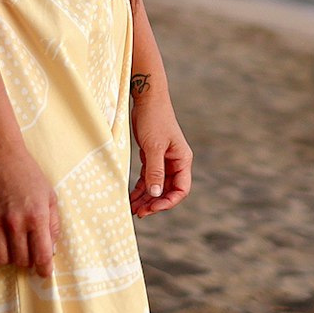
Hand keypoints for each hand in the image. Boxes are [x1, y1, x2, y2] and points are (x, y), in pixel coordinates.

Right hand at [0, 142, 61, 274]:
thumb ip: (53, 225)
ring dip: (10, 259)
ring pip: (1, 259)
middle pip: (21, 260)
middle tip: (30, 253)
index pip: (41, 255)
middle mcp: (15, 223)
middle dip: (28, 262)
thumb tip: (51, 249)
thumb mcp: (50, 197)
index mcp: (37, 217)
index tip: (45, 273)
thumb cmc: (28, 176)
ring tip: (14, 249)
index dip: (44, 269)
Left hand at [130, 88, 192, 217]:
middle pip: (168, 190)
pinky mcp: (152, 157)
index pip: (181, 189)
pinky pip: (148, 178)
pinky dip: (140, 188)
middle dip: (155, 203)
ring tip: (132, 209)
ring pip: (156, 186)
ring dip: (146, 198)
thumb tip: (155, 194)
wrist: (147, 99)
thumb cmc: (154, 119)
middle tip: (139, 213)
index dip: (168, 202)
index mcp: (182, 160)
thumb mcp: (154, 147)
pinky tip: (131, 196)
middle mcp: (175, 163)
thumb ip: (155, 171)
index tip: (152, 208)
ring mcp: (164, 160)